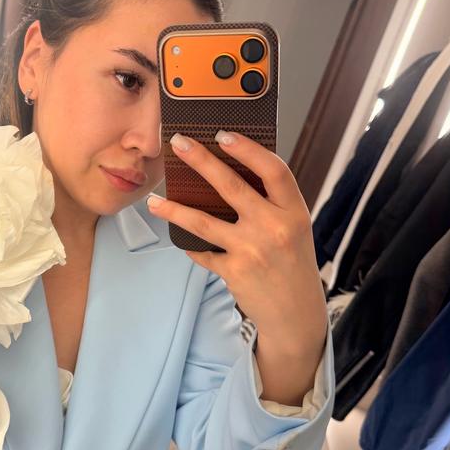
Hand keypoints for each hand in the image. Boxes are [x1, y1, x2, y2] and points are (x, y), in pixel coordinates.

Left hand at [146, 131, 326, 360]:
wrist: (295, 314)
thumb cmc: (293, 266)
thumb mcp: (295, 229)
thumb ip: (272, 205)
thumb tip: (232, 173)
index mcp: (294, 212)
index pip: (273, 170)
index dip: (248, 149)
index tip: (223, 135)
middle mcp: (274, 228)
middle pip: (231, 186)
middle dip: (200, 160)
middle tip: (179, 143)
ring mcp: (252, 250)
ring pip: (203, 221)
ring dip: (174, 209)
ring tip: (154, 201)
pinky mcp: (233, 271)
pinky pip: (202, 251)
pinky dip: (190, 244)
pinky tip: (180, 237)